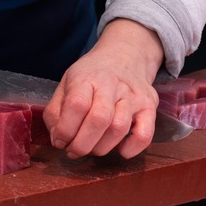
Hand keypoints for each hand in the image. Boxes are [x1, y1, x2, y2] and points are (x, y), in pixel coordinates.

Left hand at [43, 19, 163, 158]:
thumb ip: (56, 112)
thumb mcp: (66, 84)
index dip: (66, 129)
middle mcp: (112, 85)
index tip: (60, 141)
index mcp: (87, 78)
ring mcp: (133, 96)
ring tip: (92, 148)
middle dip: (82, 145)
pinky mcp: (149, 107)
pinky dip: (132, 149)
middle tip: (74, 151)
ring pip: (119, 129)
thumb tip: (58, 140)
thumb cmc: (91, 75)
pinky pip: (145, 135)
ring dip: (101, 148)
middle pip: (99, 120)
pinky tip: (119, 149)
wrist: (125, 55)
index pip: (77, 105)